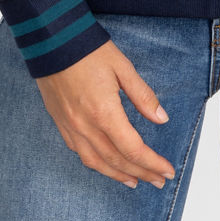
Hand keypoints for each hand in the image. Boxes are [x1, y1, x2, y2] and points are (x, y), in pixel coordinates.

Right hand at [35, 38, 175, 189]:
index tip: (167, 170)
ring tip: (135, 181)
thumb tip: (161, 118)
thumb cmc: (88, 50)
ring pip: (96, 163)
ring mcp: (71, 127)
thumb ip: (142, 95)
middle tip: (158, 180)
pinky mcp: (60, 123)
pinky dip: (97, 164)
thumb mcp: (122, 67)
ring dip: (118, 175)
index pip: (133, 149)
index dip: (152, 163)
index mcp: (104, 112)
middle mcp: (85, 126)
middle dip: (141, 173)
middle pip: (117, 160)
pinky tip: (105, 164)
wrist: (51, 39)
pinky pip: (80, 153)